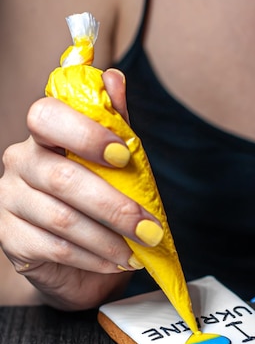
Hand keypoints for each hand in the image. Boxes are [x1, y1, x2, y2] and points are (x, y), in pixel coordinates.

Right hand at [0, 69, 157, 309]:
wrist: (78, 263)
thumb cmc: (96, 207)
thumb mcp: (112, 166)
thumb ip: (113, 127)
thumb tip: (113, 80)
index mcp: (43, 137)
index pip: (47, 117)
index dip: (84, 133)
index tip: (123, 155)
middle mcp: (19, 163)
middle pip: (62, 178)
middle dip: (115, 206)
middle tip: (150, 228)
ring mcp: (9, 202)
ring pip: (62, 219)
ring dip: (109, 239)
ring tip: (138, 251)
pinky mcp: (11, 239)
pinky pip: (57, 248)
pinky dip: (94, 258)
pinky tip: (116, 262)